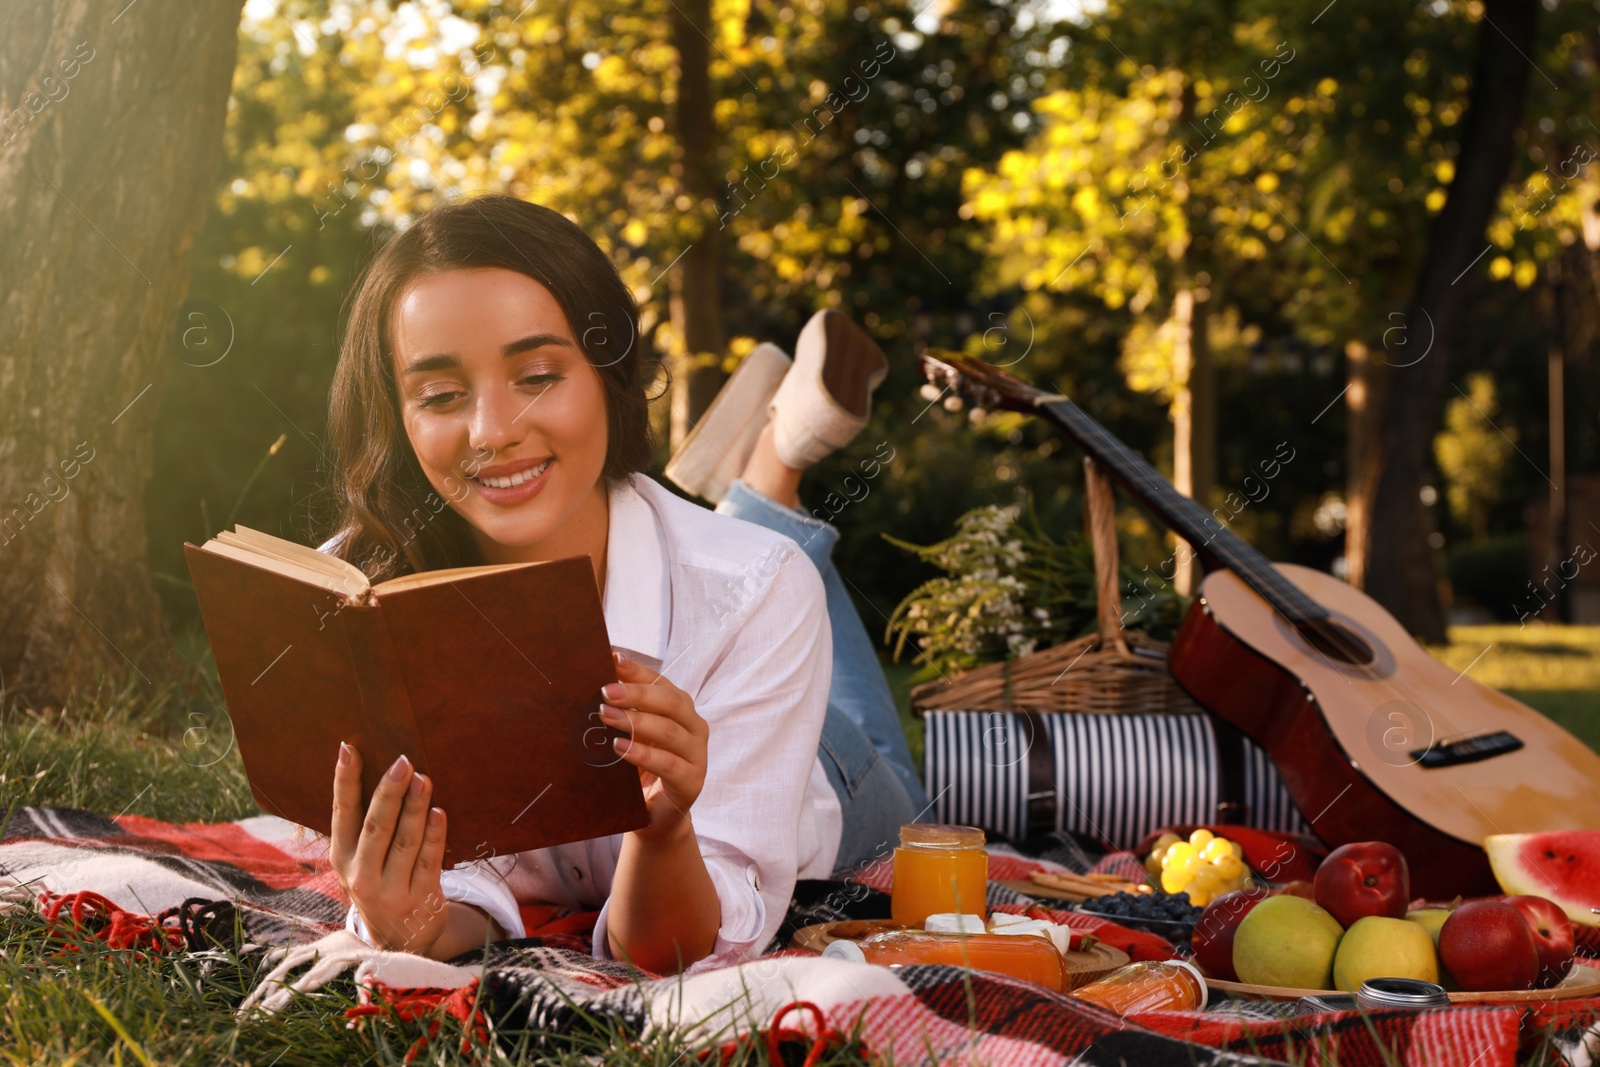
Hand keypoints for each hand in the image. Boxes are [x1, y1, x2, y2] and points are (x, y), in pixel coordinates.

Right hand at [329, 743, 449, 954]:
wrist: (402, 939)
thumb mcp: (362, 859)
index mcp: (342, 857)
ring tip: (423, 779)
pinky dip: (435, 836)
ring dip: (415, 808)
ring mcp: (390, 889)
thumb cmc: (382, 881)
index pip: (342, 813)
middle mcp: (361, 874)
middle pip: (376, 827)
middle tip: (402, 762)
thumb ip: (367, 822)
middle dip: (388, 793)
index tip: (349, 748)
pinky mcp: (420, 899)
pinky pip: (429, 861)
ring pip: (404, 842)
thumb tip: (382, 768)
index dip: (344, 781)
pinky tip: (439, 813)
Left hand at [601, 651, 708, 842]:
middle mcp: (694, 726)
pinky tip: (619, 748)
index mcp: (681, 710)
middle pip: (670, 702)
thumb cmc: (640, 770)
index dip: (638, 671)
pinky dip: (643, 754)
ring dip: (636, 722)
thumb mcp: (632, 736)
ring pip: (669, 730)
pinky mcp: (692, 781)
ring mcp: (697, 754)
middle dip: (637, 694)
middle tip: (605, 692)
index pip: (661, 682)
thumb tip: (598, 683)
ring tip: (606, 717)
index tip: (612, 659)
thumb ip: (624, 711)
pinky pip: (668, 763)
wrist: (654, 817)